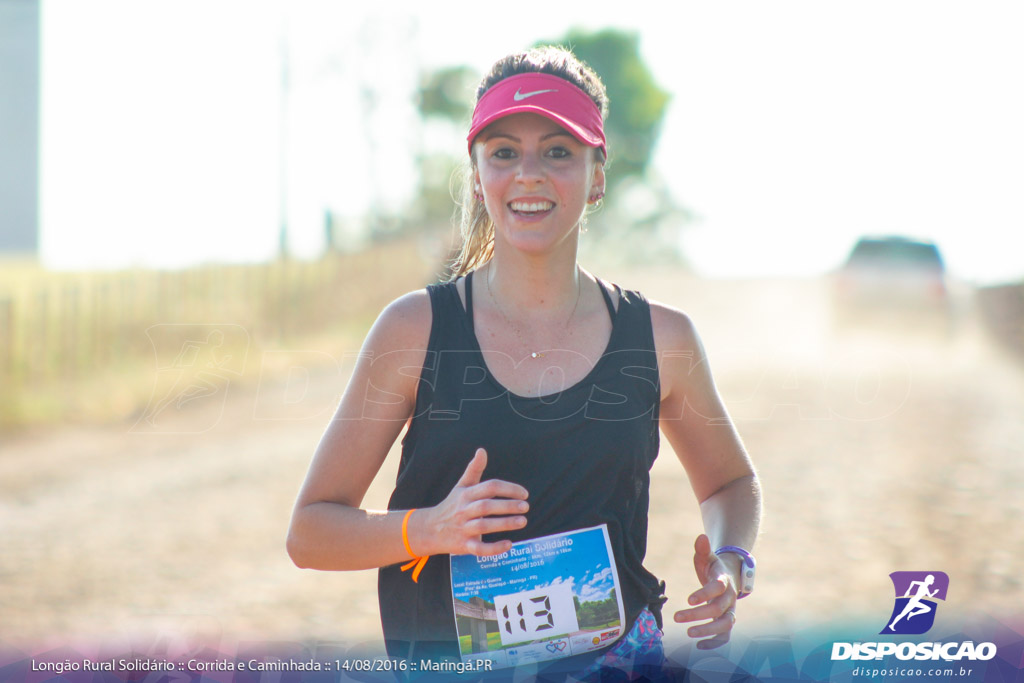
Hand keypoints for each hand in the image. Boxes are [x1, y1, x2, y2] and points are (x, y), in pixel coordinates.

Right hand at [413, 448, 528, 556]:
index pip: (489, 487)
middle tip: (526, 507)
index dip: (508, 489)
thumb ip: (474, 469)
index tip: (524, 494)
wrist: (430, 529)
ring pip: (484, 525)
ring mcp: (463, 528)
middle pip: (487, 506)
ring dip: (505, 524)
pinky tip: (508, 544)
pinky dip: (494, 548)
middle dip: (508, 506)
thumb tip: (482, 450)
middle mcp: (464, 510)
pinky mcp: (464, 545)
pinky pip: (479, 548)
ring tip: (523, 521)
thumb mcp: (461, 486)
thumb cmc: (451, 505)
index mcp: (466, 494)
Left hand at [673, 534, 739, 649]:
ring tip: (688, 633)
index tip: (689, 599)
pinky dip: (714, 643)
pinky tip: (698, 646)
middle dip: (698, 614)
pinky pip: (725, 636)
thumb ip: (703, 549)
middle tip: (677, 617)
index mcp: (724, 580)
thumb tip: (701, 537)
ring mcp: (730, 611)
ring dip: (707, 630)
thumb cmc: (713, 567)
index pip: (717, 588)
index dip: (704, 594)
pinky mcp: (727, 621)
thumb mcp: (707, 557)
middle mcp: (730, 597)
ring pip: (724, 625)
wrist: (730, 577)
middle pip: (718, 609)